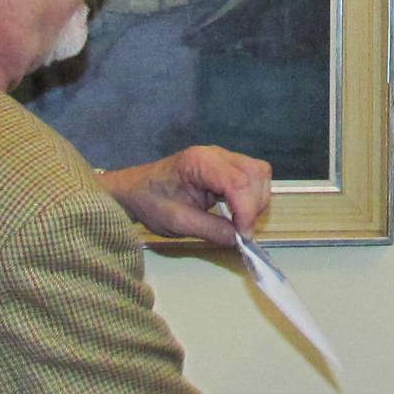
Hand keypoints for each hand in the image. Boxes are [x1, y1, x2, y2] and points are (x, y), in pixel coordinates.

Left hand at [98, 145, 271, 245]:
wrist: (135, 191)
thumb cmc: (151, 202)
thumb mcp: (178, 223)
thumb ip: (212, 231)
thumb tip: (240, 240)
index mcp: (200, 162)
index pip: (238, 182)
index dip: (247, 210)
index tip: (243, 235)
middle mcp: (216, 154)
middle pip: (256, 173)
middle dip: (254, 205)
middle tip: (240, 230)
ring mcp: (223, 157)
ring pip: (259, 174)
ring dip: (256, 201)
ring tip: (238, 222)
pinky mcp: (226, 166)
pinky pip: (252, 178)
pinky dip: (251, 197)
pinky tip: (237, 213)